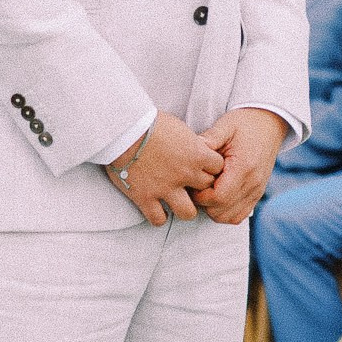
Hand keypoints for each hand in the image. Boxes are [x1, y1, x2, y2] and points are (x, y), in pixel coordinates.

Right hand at [106, 111, 225, 225]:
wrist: (124, 129)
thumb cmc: (150, 122)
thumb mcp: (179, 128)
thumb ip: (191, 144)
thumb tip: (195, 149)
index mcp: (196, 154)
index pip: (218, 167)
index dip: (211, 166)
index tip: (202, 165)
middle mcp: (185, 174)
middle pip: (206, 189)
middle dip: (199, 185)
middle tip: (189, 182)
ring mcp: (165, 188)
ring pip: (188, 213)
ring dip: (184, 208)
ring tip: (176, 202)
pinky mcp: (145, 197)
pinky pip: (158, 219)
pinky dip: (158, 216)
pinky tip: (155, 208)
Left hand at [192, 108, 288, 225]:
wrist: (269, 124)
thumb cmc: (245, 123)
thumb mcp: (225, 126)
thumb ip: (208, 139)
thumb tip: (190, 150)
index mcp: (244, 167)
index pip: (218, 197)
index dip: (200, 195)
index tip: (193, 182)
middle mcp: (253, 183)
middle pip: (221, 211)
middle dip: (204, 204)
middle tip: (196, 186)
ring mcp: (257, 191)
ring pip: (229, 217)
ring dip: (213, 209)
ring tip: (207, 190)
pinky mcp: (257, 194)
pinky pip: (238, 216)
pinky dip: (225, 212)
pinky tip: (217, 196)